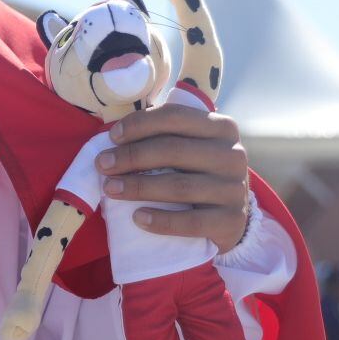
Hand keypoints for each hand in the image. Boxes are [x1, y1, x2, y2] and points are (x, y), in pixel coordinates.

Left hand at [101, 103, 248, 250]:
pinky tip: (137, 218)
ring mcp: (235, 189)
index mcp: (221, 127)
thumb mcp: (189, 148)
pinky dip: (161, 221)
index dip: (140, 124)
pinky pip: (192, 222)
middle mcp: (233, 154)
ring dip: (138, 187)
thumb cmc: (197, 174)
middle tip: (103, 165)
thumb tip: (114, 139)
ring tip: (110, 189)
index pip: (176, 117)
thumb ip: (163, 137)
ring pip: (180, 187)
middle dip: (132, 156)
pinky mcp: (232, 221)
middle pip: (174, 150)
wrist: (228, 217)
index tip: (112, 136)